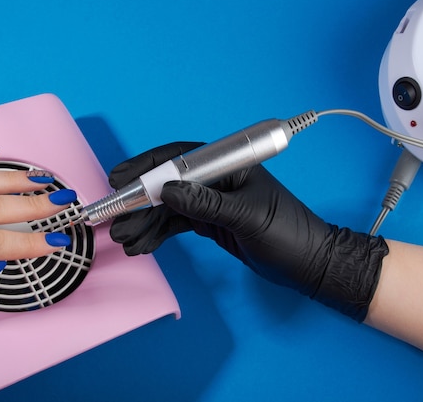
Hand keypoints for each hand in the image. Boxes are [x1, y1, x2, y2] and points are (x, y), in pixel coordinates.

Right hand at [110, 142, 388, 320]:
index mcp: (231, 165)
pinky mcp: (212, 222)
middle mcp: (218, 180)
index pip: (182, 158)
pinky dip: (160, 233)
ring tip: (125, 240)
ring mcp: (213, 201)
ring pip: (171, 207)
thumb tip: (167, 190)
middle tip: (114, 216)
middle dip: (141, 200)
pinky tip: (144, 244)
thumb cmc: (288, 234)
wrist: (308, 264)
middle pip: (170, 182)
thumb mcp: (247, 217)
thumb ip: (206, 204)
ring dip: (146, 222)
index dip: (149, 165)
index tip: (121, 178)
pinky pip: (179, 223)